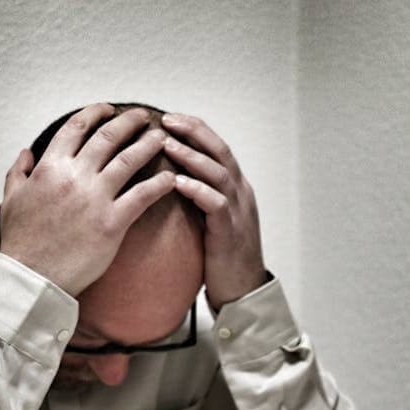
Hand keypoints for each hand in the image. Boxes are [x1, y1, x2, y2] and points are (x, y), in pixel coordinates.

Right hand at [0, 103, 174, 296]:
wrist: (32, 276)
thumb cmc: (21, 241)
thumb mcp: (11, 199)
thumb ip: (18, 172)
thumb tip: (26, 152)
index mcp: (49, 167)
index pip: (76, 127)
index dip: (95, 114)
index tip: (108, 109)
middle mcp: (74, 176)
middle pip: (108, 137)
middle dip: (129, 122)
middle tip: (144, 116)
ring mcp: (95, 198)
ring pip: (128, 160)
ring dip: (148, 145)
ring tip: (162, 138)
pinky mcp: (112, 223)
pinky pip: (142, 196)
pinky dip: (159, 184)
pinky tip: (170, 178)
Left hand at [161, 113, 268, 310]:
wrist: (243, 291)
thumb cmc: (223, 257)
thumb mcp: (212, 219)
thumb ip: (199, 196)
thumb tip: (170, 177)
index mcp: (236, 188)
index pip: (217, 148)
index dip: (195, 130)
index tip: (170, 118)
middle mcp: (241, 194)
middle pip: (220, 151)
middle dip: (193, 132)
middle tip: (166, 120)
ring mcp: (239, 212)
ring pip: (218, 173)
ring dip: (191, 156)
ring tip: (167, 144)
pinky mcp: (231, 231)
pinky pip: (216, 203)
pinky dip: (197, 189)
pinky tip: (177, 182)